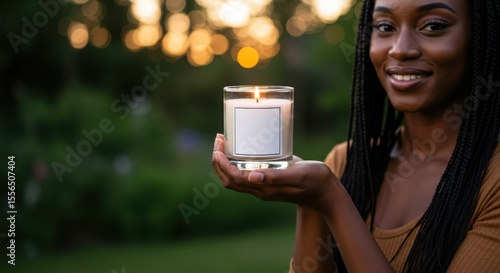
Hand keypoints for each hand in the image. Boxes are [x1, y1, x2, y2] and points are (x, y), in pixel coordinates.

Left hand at [211, 134, 340, 212]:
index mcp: (265, 189)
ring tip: (223, 142)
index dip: (222, 164)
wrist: (326, 192)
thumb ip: (276, 176)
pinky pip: (245, 174)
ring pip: (235, 179)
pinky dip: (236, 162)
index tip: (218, 147)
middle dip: (218, 162)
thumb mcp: (298, 174)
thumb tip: (252, 176)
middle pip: (229, 180)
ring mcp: (264, 187)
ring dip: (225, 163)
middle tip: (218, 139)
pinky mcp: (268, 182)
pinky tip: (240, 148)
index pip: (235, 178)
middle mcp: (261, 190)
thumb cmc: (315, 181)